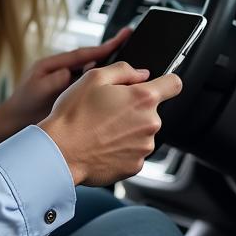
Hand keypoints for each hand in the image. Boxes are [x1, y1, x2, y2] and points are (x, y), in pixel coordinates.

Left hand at [1, 28, 131, 130]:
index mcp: (53, 64)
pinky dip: (105, 85)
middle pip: (92, 59)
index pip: (83, 53)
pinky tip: (118, 87)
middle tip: (130, 37)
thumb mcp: (36, 90)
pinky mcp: (71, 96)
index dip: (103, 47)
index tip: (122, 38)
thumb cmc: (22, 106)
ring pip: (94, 73)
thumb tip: (70, 73)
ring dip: (110, 69)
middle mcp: (63, 70)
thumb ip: (53, 81)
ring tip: (131, 63)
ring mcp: (68, 83)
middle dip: (111, 51)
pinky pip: (91, 88)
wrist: (15, 123)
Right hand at [38, 61, 182, 186]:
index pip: (174, 84)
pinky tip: (102, 145)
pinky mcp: (135, 166)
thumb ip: (124, 70)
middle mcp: (150, 123)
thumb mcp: (93, 78)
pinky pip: (133, 152)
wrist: (61, 152)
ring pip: (142, 133)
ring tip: (101, 130)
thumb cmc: (74, 115)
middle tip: (108, 111)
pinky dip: (121, 149)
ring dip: (128, 130)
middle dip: (135, 109)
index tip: (158, 85)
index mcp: (143, 98)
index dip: (166, 82)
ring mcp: (144, 147)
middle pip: (152, 111)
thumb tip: (141, 73)